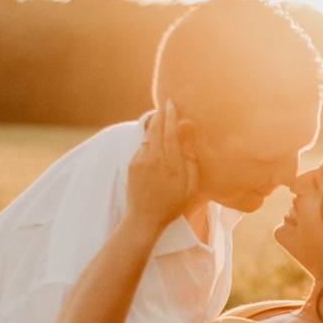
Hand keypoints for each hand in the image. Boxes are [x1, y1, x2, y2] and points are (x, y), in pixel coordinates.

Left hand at [126, 99, 198, 229]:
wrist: (144, 218)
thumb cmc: (173, 203)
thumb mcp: (190, 184)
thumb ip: (190, 157)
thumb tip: (189, 136)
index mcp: (171, 164)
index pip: (170, 132)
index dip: (171, 116)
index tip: (172, 103)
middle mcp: (154, 159)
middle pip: (156, 129)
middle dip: (161, 115)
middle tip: (166, 103)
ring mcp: (140, 161)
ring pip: (148, 136)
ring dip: (154, 124)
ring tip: (161, 116)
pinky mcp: (132, 165)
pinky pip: (142, 146)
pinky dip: (148, 138)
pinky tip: (154, 137)